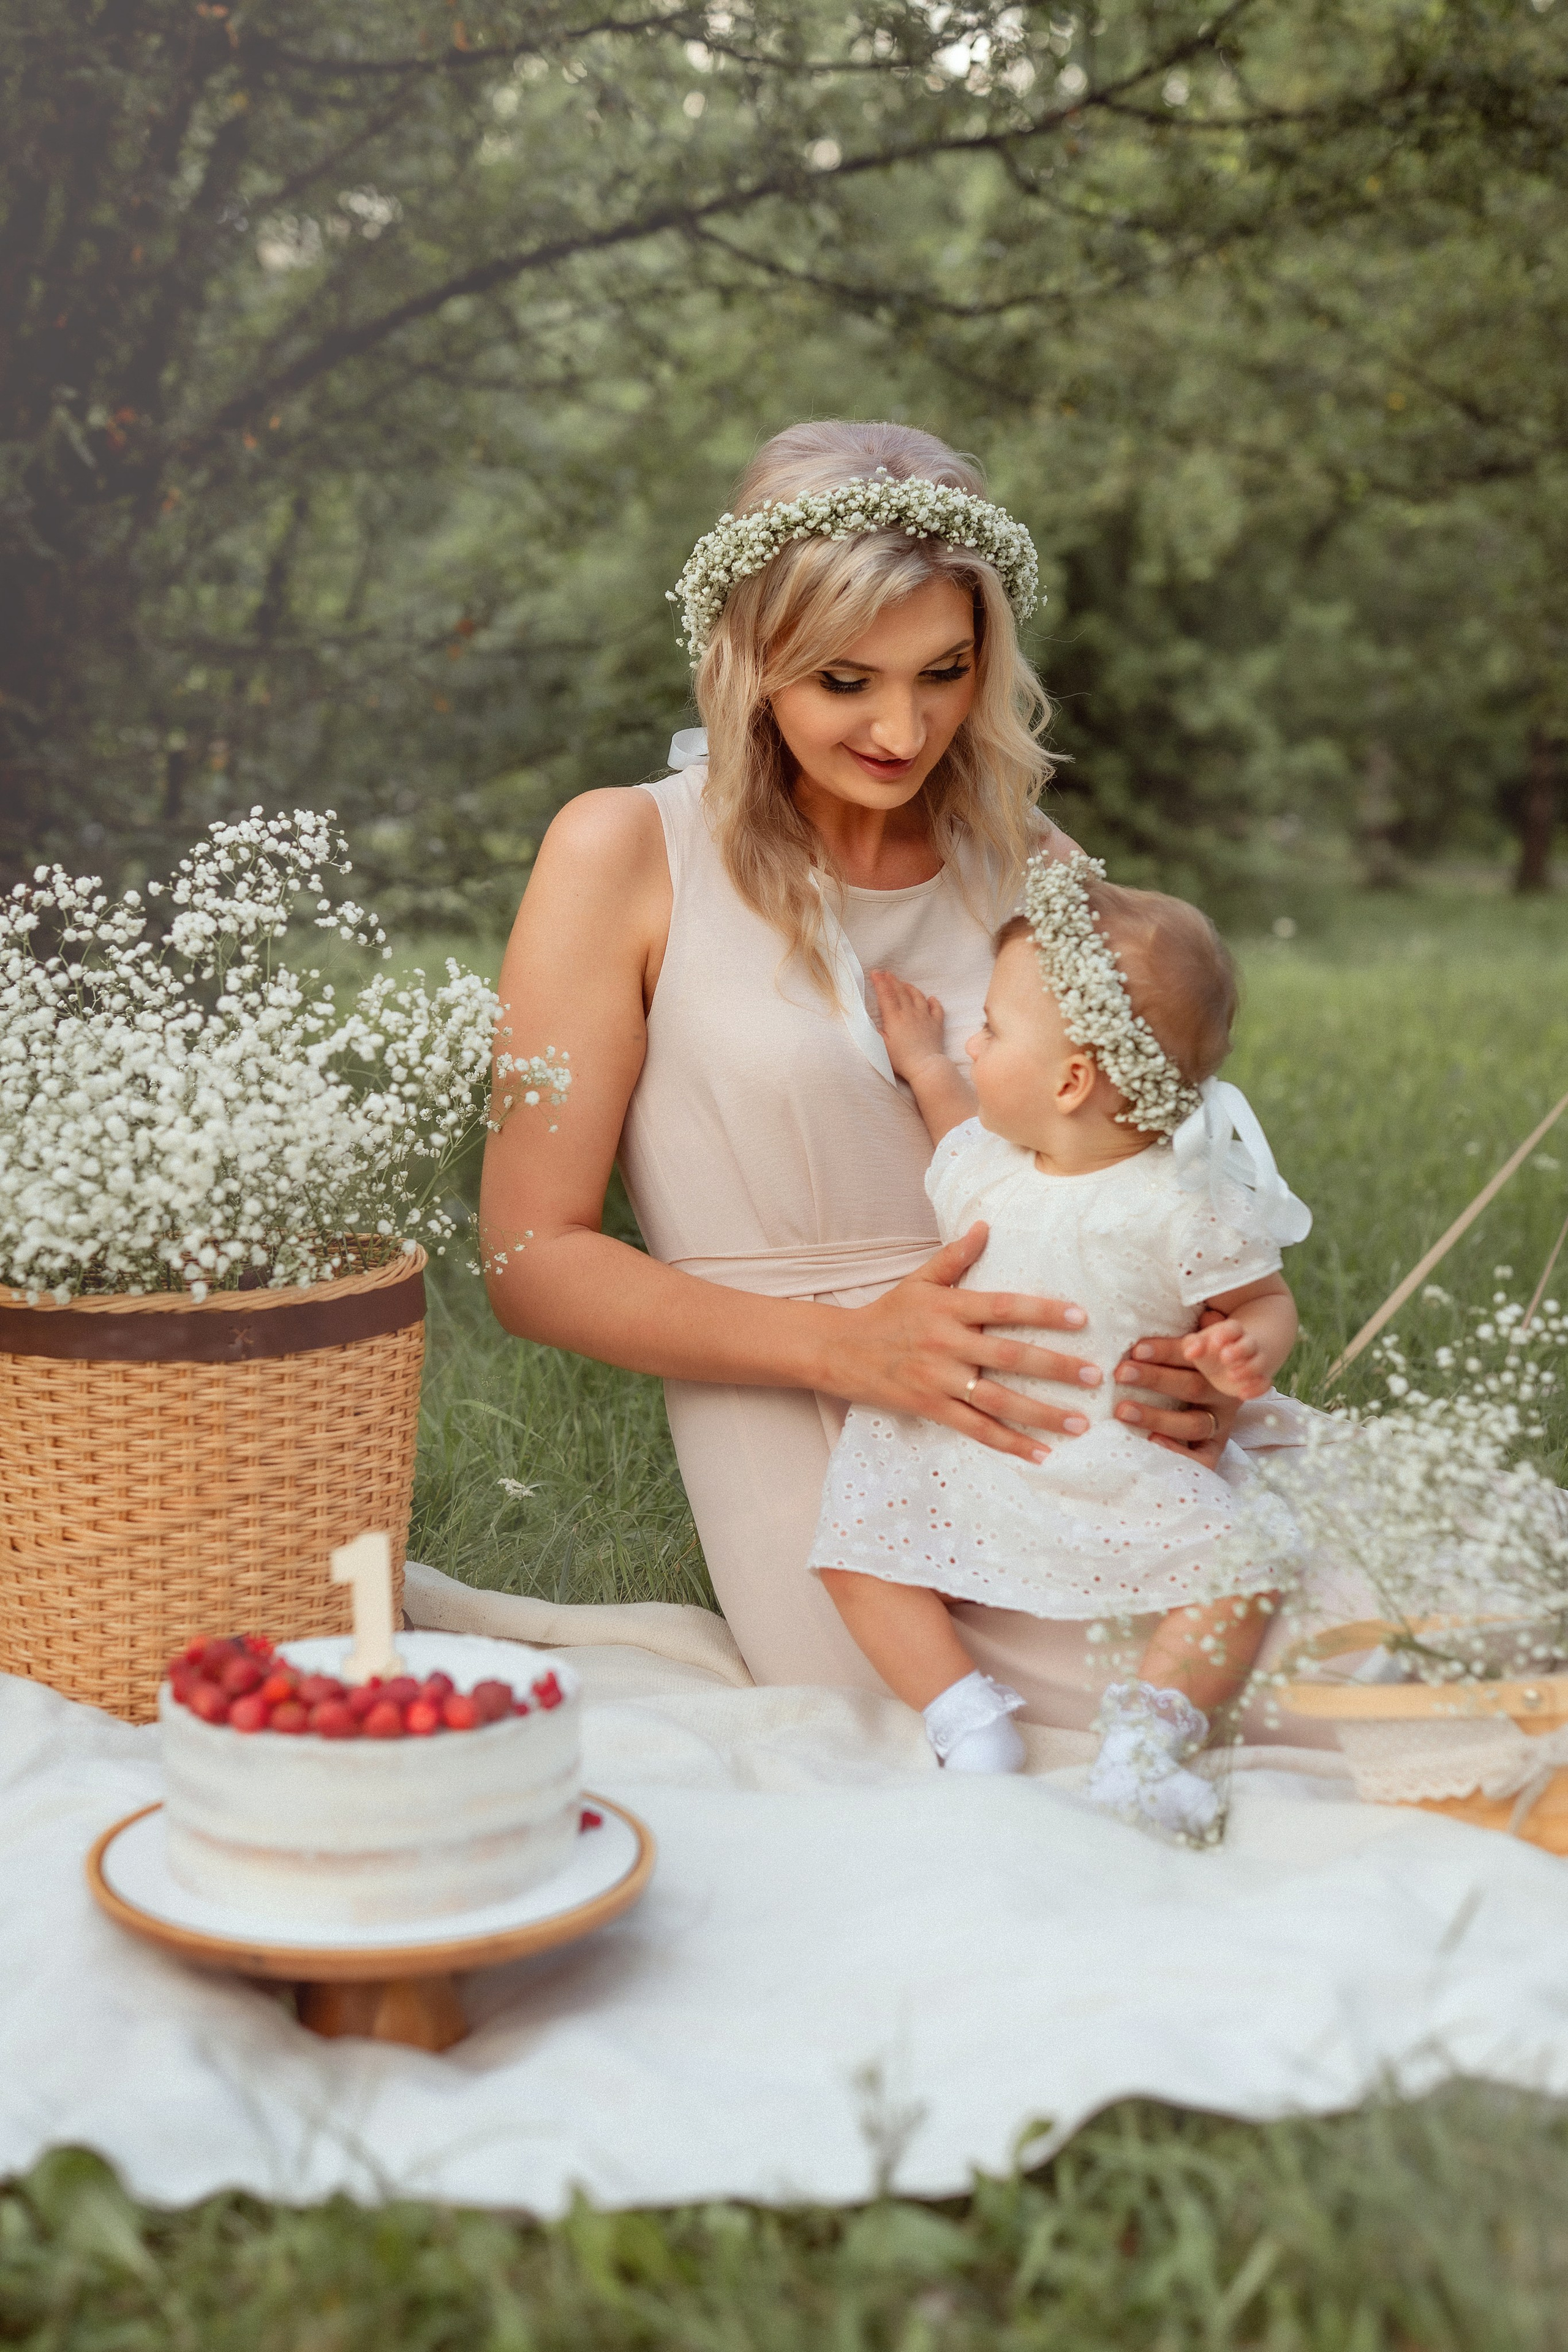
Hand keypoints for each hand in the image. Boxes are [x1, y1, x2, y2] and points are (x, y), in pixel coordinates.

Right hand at [834, 1222, 1099, 1462]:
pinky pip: (975, 1429)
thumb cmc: (886, 1314)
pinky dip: (1008, 1442)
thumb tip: (986, 1225)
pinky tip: (1040, 1453)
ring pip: (997, 1399)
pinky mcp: (930, 1407)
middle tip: (1095, 1375)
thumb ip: (955, 1256)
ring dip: (1041, 1413)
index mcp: (949, 1307)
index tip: (1080, 1317)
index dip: (1043, 1311)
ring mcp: (938, 1379)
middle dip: (1055, 1366)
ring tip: (1079, 1422)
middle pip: (1008, 1355)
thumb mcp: (919, 1280)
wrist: (839, 1351)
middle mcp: (946, 1343)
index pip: (1004, 1307)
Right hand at [869, 969, 949, 1087]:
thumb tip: (870, 1020)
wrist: (925, 1066)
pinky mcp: (936, 1024)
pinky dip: (933, 1002)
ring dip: (909, 987)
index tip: (875, 973)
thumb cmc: (901, 1059)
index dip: (879, 982)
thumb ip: (875, 1030)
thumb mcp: (880, 1046)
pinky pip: (936, 1009)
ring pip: (917, 996)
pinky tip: (931, 998)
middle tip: (886, 973)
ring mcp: (925, 1017)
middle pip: (900, 991)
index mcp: (894, 1017)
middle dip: (892, 980)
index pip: (886, 994)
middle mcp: (910, 1013)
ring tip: (903, 983)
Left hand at [1112, 1311, 1240, 1466]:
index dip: (1165, 1351)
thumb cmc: (1200, 1360)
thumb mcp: (1197, 1340)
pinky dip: (1180, 1452)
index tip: (1136, 1348)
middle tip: (1120, 1372)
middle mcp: (1221, 1393)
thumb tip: (1200, 1310)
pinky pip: (1203, 1457)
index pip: (1191, 1354)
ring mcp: (1219, 1422)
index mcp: (1218, 1363)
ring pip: (1192, 1422)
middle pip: (1191, 1385)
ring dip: (1156, 1416)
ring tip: (1122, 1410)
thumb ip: (1196, 1329)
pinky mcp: (1214, 1447)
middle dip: (1154, 1378)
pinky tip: (1152, 1444)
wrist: (1238, 1385)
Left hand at [1181, 1316, 1271, 1399]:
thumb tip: (1189, 1353)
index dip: (1225, 1334)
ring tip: (1230, 1376)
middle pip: (1249, 1344)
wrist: (1226, 1362)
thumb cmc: (1208, 1349)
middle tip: (1224, 1357)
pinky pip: (1264, 1383)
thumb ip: (1193, 1345)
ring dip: (1247, 1370)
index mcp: (1231, 1332)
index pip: (1233, 1328)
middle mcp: (1246, 1346)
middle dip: (1239, 1350)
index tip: (1214, 1341)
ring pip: (1258, 1363)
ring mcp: (1254, 1363)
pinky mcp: (1258, 1380)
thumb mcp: (1198, 1344)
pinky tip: (1242, 1395)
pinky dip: (1256, 1389)